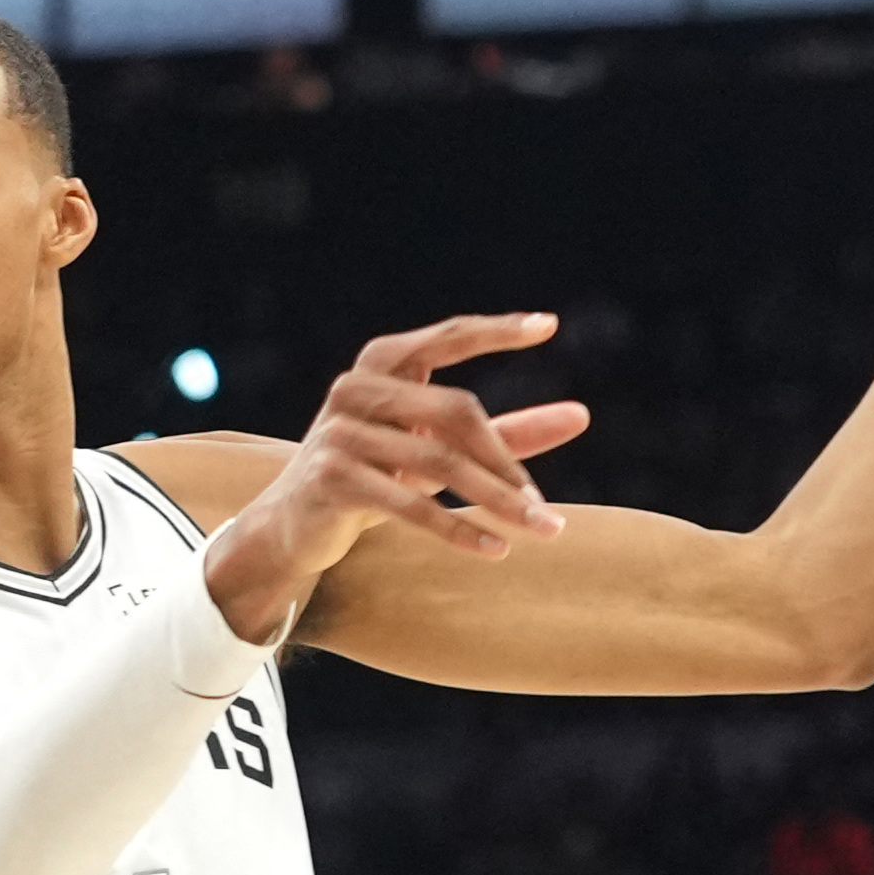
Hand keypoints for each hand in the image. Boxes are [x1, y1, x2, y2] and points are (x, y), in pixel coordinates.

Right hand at [203, 314, 592, 637]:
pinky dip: (456, 528)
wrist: (291, 530)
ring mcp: (338, 432)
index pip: (447, 338)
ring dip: (495, 499)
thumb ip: (506, 435)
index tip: (549, 326)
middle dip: (506, 461)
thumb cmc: (373, 481)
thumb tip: (582, 415)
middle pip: (454, 411)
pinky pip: (409, 503)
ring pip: (438, 461)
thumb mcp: (438, 454)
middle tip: (545, 507)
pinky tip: (494, 548)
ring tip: (541, 529)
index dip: (496, 331)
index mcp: (381, 367)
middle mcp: (356, 389)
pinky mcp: (330, 479)